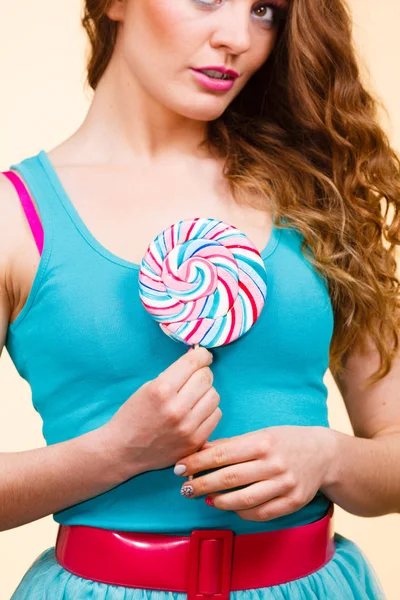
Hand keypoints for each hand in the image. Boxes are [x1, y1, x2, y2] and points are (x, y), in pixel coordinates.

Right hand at [101, 346, 221, 476]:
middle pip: (206, 378)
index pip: (192, 363)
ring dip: (206, 392)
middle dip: (203, 372)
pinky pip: (216, 415)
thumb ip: (173, 375)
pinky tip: (197, 411)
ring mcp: (187, 427)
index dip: (201, 356)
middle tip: (197, 376)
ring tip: (195, 395)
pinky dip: (209, 410)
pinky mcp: (195, 441)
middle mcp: (176, 408)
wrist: (123, 451)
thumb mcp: (147, 388)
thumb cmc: (133, 415)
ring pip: (214, 396)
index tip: (203, 356)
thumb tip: (197, 361)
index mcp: (161, 390)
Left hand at [175, 426, 335, 520]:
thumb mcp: (260, 434)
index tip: (179, 468)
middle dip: (202, 485)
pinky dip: (240, 512)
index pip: (222, 454)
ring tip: (204, 498)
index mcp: (262, 442)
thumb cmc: (285, 440)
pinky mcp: (292, 503)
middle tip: (185, 489)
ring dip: (218, 501)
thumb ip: (231, 444)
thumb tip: (199, 450)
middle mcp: (274, 464)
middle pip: (229, 479)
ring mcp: (285, 485)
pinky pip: (260, 514)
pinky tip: (229, 507)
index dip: (197, 463)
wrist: (324, 454)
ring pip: (243, 500)